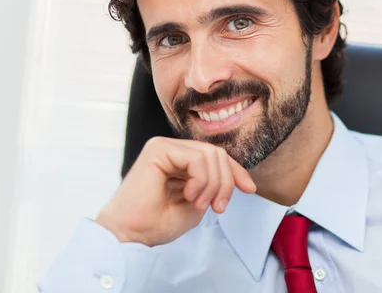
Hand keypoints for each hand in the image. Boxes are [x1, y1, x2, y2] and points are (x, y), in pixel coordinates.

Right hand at [95, 137, 255, 246]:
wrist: (132, 234)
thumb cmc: (158, 222)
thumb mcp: (199, 201)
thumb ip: (214, 185)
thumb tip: (240, 177)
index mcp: (181, 161)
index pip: (217, 157)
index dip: (236, 172)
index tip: (249, 189)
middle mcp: (173, 149)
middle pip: (218, 154)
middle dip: (226, 182)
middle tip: (218, 207)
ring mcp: (165, 146)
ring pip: (211, 155)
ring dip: (213, 185)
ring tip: (199, 204)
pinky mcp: (158, 149)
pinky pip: (197, 159)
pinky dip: (201, 180)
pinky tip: (188, 195)